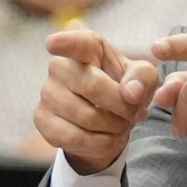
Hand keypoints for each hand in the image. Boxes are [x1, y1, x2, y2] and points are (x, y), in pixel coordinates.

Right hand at [33, 29, 156, 174]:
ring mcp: (47, 92)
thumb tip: (131, 93)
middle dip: (122, 106)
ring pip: (86, 117)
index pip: (74, 42)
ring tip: (122, 125)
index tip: (53, 44)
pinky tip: (110, 139)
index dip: (64, 42)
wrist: (108, 119)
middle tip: (134, 114)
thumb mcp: (143, 79)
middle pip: (93, 86)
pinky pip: (75, 138)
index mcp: (87, 48)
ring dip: (114, 127)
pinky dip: (101, 144)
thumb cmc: (124, 89)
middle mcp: (60, 66)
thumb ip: (143, 78)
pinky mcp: (42, 119)